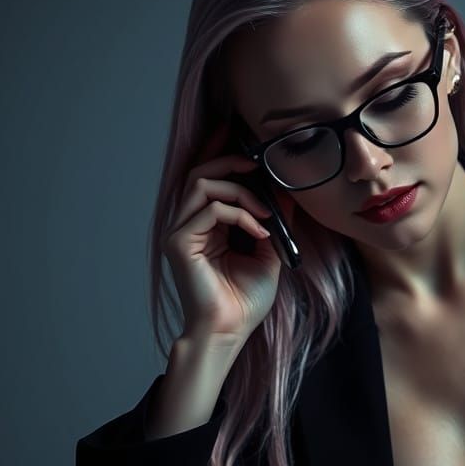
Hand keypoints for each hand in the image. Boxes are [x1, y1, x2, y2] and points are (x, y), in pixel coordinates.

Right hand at [163, 121, 296, 347]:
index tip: (240, 134)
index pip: (208, 178)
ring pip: (202, 184)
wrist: (230, 331)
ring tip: (265, 213)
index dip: (219, 151)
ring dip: (241, 191)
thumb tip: (286, 191)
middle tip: (260, 166)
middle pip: (201, 172)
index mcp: (205, 226)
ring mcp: (180, 232)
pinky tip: (259, 231)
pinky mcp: (178, 242)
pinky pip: (210, 209)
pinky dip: (240, 214)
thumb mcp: (269, 252)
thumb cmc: (246, 301)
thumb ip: (273, 221)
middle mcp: (188, 225)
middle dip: (231, 162)